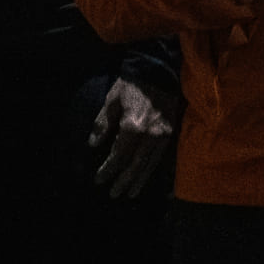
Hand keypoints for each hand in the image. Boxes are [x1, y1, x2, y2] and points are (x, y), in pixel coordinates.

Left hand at [90, 76, 180, 197]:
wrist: (158, 70)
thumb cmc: (130, 85)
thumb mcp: (111, 101)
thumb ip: (102, 124)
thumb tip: (92, 145)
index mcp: (132, 127)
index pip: (118, 156)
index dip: (107, 169)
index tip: (98, 180)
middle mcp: (149, 135)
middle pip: (135, 165)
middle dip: (123, 181)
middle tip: (114, 194)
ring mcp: (162, 135)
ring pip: (150, 164)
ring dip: (139, 180)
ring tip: (130, 193)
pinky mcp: (171, 132)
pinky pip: (160, 157)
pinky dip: (151, 169)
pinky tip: (145, 176)